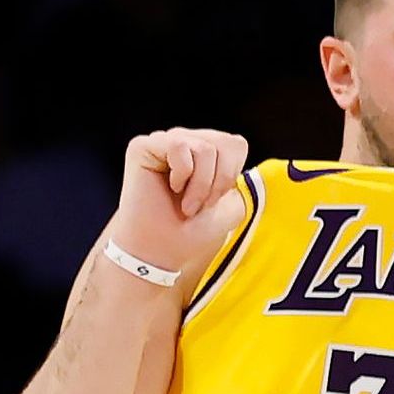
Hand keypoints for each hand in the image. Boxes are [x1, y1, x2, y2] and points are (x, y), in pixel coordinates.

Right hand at [111, 129, 250, 280]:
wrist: (162, 251)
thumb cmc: (192, 231)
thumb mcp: (232, 204)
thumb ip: (243, 178)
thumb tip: (251, 156)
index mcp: (206, 153)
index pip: (235, 144)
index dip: (231, 175)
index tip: (215, 200)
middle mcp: (185, 142)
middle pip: (225, 142)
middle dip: (219, 180)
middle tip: (200, 204)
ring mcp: (164, 142)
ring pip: (204, 146)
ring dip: (200, 184)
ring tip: (186, 203)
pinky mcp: (142, 145)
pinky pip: (178, 145)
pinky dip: (182, 173)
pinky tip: (171, 188)